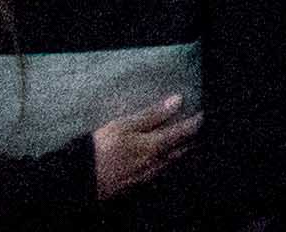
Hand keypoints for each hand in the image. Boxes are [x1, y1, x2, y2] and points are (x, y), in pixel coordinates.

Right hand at [89, 97, 203, 194]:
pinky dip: (166, 166)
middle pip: (180, 151)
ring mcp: (145, 176)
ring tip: (188, 146)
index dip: (195, 124)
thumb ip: (152, 114)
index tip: (204, 115)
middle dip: (192, 141)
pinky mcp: (134, 184)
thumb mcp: (124, 125)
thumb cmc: (101, 148)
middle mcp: (154, 163)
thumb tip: (177, 101)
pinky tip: (163, 164)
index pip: (182, 133)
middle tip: (201, 133)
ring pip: (170, 164)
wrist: (81, 178)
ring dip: (181, 154)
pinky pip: (157, 174)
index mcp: (154, 146)